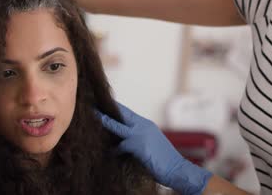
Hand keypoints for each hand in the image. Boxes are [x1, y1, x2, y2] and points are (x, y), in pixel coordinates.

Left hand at [97, 102, 212, 194]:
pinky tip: (109, 153)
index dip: (117, 109)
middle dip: (109, 108)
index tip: (105, 103)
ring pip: (117, 125)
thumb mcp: (152, 144)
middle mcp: (144, 126)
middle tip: (95, 103)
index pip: (129, 114)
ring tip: (94, 116)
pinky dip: (114, 150)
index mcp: (147, 125)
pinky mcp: (137, 145)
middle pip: (123, 113)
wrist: (177, 169)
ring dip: (105, 121)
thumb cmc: (165, 161)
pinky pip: (120, 146)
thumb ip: (139, 139)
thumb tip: (123, 142)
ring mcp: (140, 134)